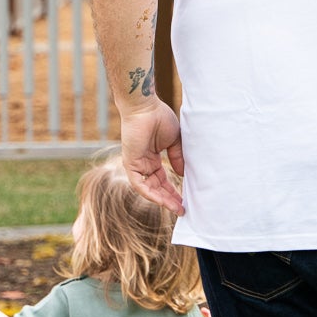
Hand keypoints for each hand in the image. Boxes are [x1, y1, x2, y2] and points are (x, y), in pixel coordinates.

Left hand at [118, 100, 185, 215]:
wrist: (145, 107)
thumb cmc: (159, 118)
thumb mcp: (175, 141)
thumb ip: (178, 158)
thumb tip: (183, 174)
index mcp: (152, 159)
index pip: (163, 180)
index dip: (174, 191)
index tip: (186, 200)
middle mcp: (144, 164)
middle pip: (157, 188)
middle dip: (170, 199)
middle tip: (183, 209)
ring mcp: (136, 165)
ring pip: (149, 189)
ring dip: (162, 200)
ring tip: (177, 208)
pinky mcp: (130, 164)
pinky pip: (139, 184)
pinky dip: (150, 194)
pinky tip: (163, 201)